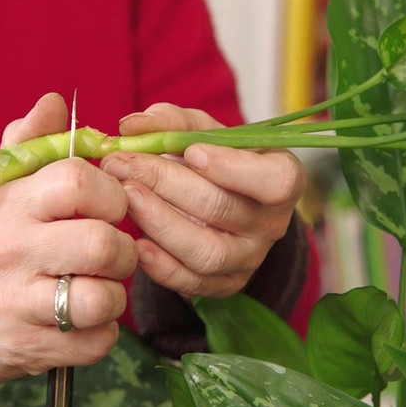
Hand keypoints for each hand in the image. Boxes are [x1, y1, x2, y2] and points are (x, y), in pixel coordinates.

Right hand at [0, 93, 135, 406]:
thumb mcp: (1, 193)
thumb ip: (29, 146)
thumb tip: (53, 101)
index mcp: (10, 205)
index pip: (78, 180)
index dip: (111, 192)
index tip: (109, 207)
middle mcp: (10, 252)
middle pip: (102, 243)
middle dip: (122, 251)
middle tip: (111, 254)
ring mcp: (19, 304)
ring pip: (103, 297)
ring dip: (115, 296)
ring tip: (98, 289)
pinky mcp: (34, 349)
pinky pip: (99, 341)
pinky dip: (103, 335)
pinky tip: (84, 323)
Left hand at [101, 103, 304, 298]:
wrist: (220, 199)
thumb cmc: (215, 158)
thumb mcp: (202, 131)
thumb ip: (170, 122)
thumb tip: (130, 126)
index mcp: (282, 177)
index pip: (276, 181)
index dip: (233, 168)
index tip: (191, 152)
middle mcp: (272, 223)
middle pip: (222, 209)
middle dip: (166, 184)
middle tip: (123, 164)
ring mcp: (250, 258)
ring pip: (207, 252)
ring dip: (160, 223)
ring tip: (125, 197)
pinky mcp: (226, 284)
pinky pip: (194, 284)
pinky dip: (161, 266)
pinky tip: (136, 243)